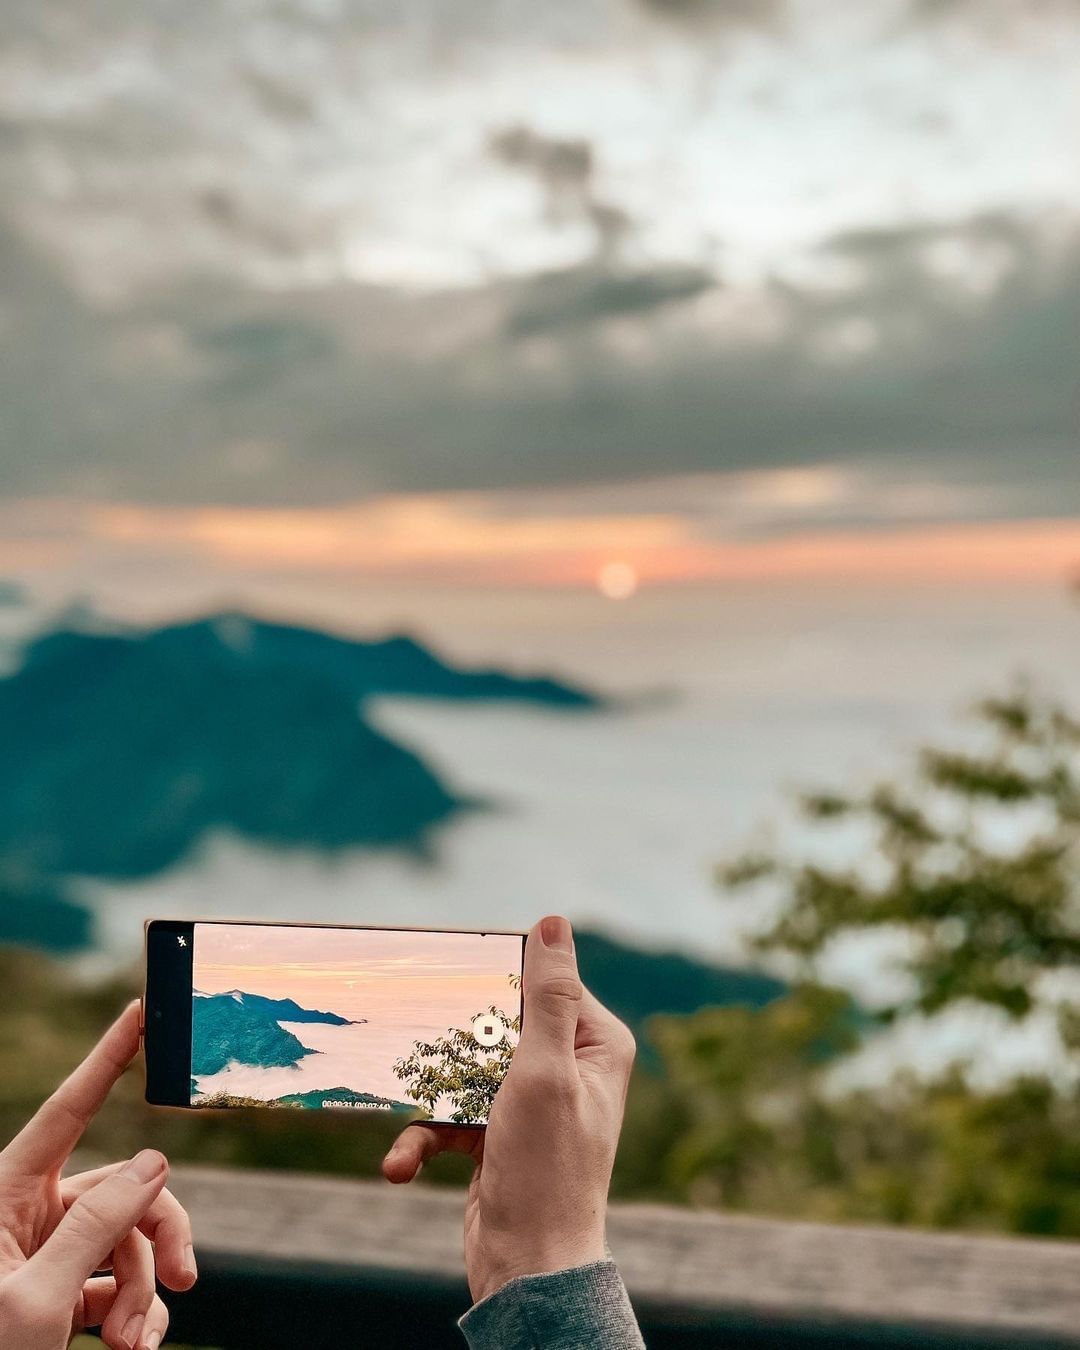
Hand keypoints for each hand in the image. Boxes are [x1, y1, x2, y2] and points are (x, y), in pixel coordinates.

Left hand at [0, 1002, 196, 1349]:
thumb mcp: (37, 1299)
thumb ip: (98, 1225)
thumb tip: (156, 1161)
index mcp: (6, 1194)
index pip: (68, 1110)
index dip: (107, 1057)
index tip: (138, 1011)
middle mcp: (27, 1213)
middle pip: (123, 1191)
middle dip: (159, 1236)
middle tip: (184, 1280)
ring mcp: (45, 1253)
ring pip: (127, 1242)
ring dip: (143, 1294)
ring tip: (136, 1346)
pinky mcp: (59, 1293)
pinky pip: (115, 1283)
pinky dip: (133, 1314)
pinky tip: (135, 1348)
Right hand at [383, 915, 635, 1303]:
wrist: (527, 1271)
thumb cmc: (546, 1170)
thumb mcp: (544, 1072)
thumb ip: (548, 997)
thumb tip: (553, 921)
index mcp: (594, 1043)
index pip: (543, 982)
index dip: (495, 976)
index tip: (445, 966)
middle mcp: (567, 1066)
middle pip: (494, 1024)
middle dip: (450, 1040)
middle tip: (409, 1032)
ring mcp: (531, 1103)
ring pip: (464, 1071)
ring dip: (428, 1100)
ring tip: (407, 1122)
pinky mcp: (498, 1136)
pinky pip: (450, 1117)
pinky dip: (422, 1138)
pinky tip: (400, 1163)